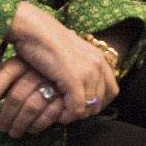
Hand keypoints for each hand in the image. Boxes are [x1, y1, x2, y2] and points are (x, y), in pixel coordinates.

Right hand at [0, 2, 116, 136]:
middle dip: (84, 112)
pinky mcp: (73, 79)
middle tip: (68, 112)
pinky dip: (66, 115)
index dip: (98, 104)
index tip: (82, 107)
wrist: (33, 29)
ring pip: (88, 108)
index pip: (112, 92)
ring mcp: (87, 72)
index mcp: (99, 59)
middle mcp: (98, 65)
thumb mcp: (71, 53)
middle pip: (100, 103)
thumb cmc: (45, 40)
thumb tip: (79, 87)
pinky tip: (57, 114)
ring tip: (60, 113)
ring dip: (74, 115)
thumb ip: (80, 67)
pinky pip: (76, 108)